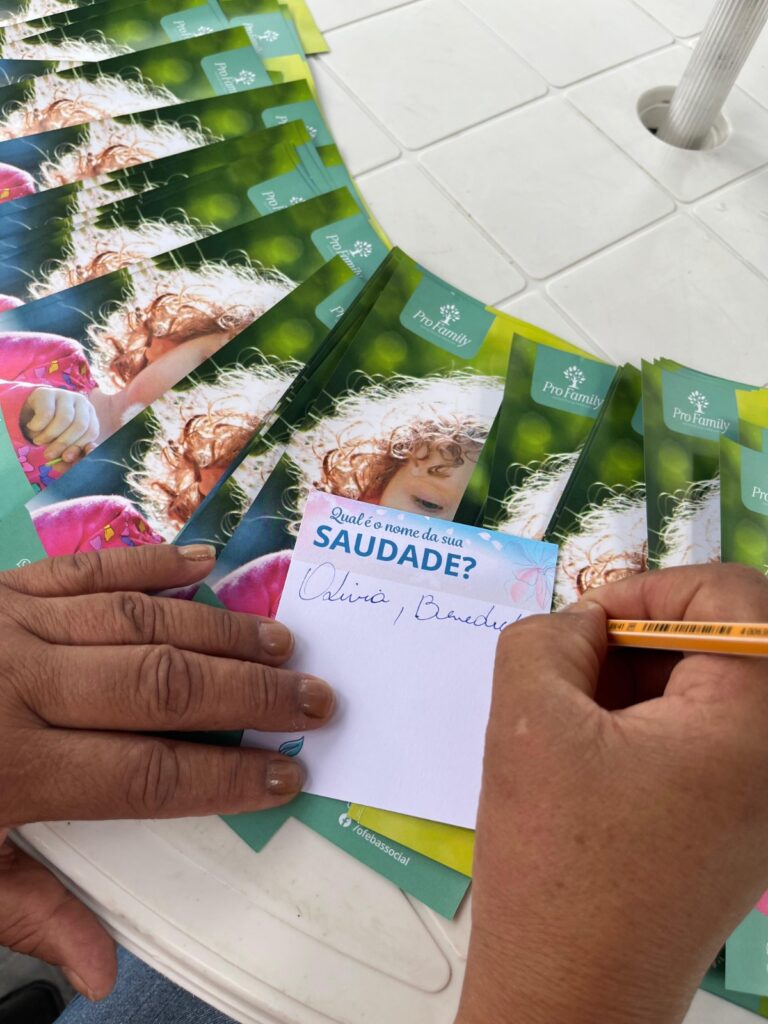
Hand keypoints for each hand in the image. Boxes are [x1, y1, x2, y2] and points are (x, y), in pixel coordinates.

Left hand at [0, 544, 334, 1001]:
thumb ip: (22, 912)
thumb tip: (101, 971)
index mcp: (11, 765)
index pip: (148, 772)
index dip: (227, 774)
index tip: (287, 775)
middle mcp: (25, 684)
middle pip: (164, 686)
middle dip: (251, 694)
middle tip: (317, 699)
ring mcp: (15, 624)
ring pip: (140, 621)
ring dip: (219, 629)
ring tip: (282, 642)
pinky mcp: (4, 586)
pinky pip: (90, 570)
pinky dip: (150, 564)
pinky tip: (202, 563)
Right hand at [20, 387, 99, 462]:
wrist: (33, 408)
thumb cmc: (53, 428)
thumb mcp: (64, 438)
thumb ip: (71, 450)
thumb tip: (69, 459)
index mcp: (90, 414)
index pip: (91, 432)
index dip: (79, 447)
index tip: (66, 458)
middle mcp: (81, 401)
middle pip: (79, 426)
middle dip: (63, 444)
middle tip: (49, 454)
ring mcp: (65, 394)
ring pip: (64, 420)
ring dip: (49, 436)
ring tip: (39, 441)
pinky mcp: (47, 392)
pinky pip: (46, 413)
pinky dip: (38, 426)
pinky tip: (33, 428)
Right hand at [458, 564, 767, 1023]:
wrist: (573, 992)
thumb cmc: (557, 856)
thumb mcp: (531, 716)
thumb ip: (549, 635)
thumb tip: (584, 623)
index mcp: (754, 721)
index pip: (732, 597)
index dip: (652, 586)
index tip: (588, 620)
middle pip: (728, 641)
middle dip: (642, 637)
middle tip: (575, 667)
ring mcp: (767, 795)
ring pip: (713, 689)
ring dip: (643, 680)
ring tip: (575, 718)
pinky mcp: (745, 825)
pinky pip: (709, 738)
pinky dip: (653, 723)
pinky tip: (596, 758)